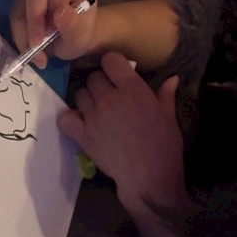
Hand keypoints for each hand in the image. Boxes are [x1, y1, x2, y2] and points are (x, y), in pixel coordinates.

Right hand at [10, 0, 97, 68]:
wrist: (72, 37)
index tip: (53, 32)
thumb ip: (73, 24)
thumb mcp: (81, 35)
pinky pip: (15, 11)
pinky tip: (28, 45)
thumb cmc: (81, 33)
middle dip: (33, 18)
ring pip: (22, 0)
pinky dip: (19, 32)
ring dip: (24, 29)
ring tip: (35, 50)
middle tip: (35, 44)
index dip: (53, 10)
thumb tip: (59, 14)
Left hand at [58, 52, 183, 208]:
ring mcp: (93, 117)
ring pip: (80, 95)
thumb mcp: (169, 117)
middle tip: (109, 96)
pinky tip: (79, 123)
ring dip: (88, 100)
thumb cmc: (163, 146)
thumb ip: (165, 95)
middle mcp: (109, 98)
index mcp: (132, 89)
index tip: (117, 73)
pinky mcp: (82, 135)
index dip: (112, 65)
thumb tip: (172, 78)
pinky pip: (65, 118)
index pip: (110, 60)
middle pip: (93, 78)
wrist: (147, 177)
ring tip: (97, 111)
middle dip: (101, 83)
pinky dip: (70, 118)